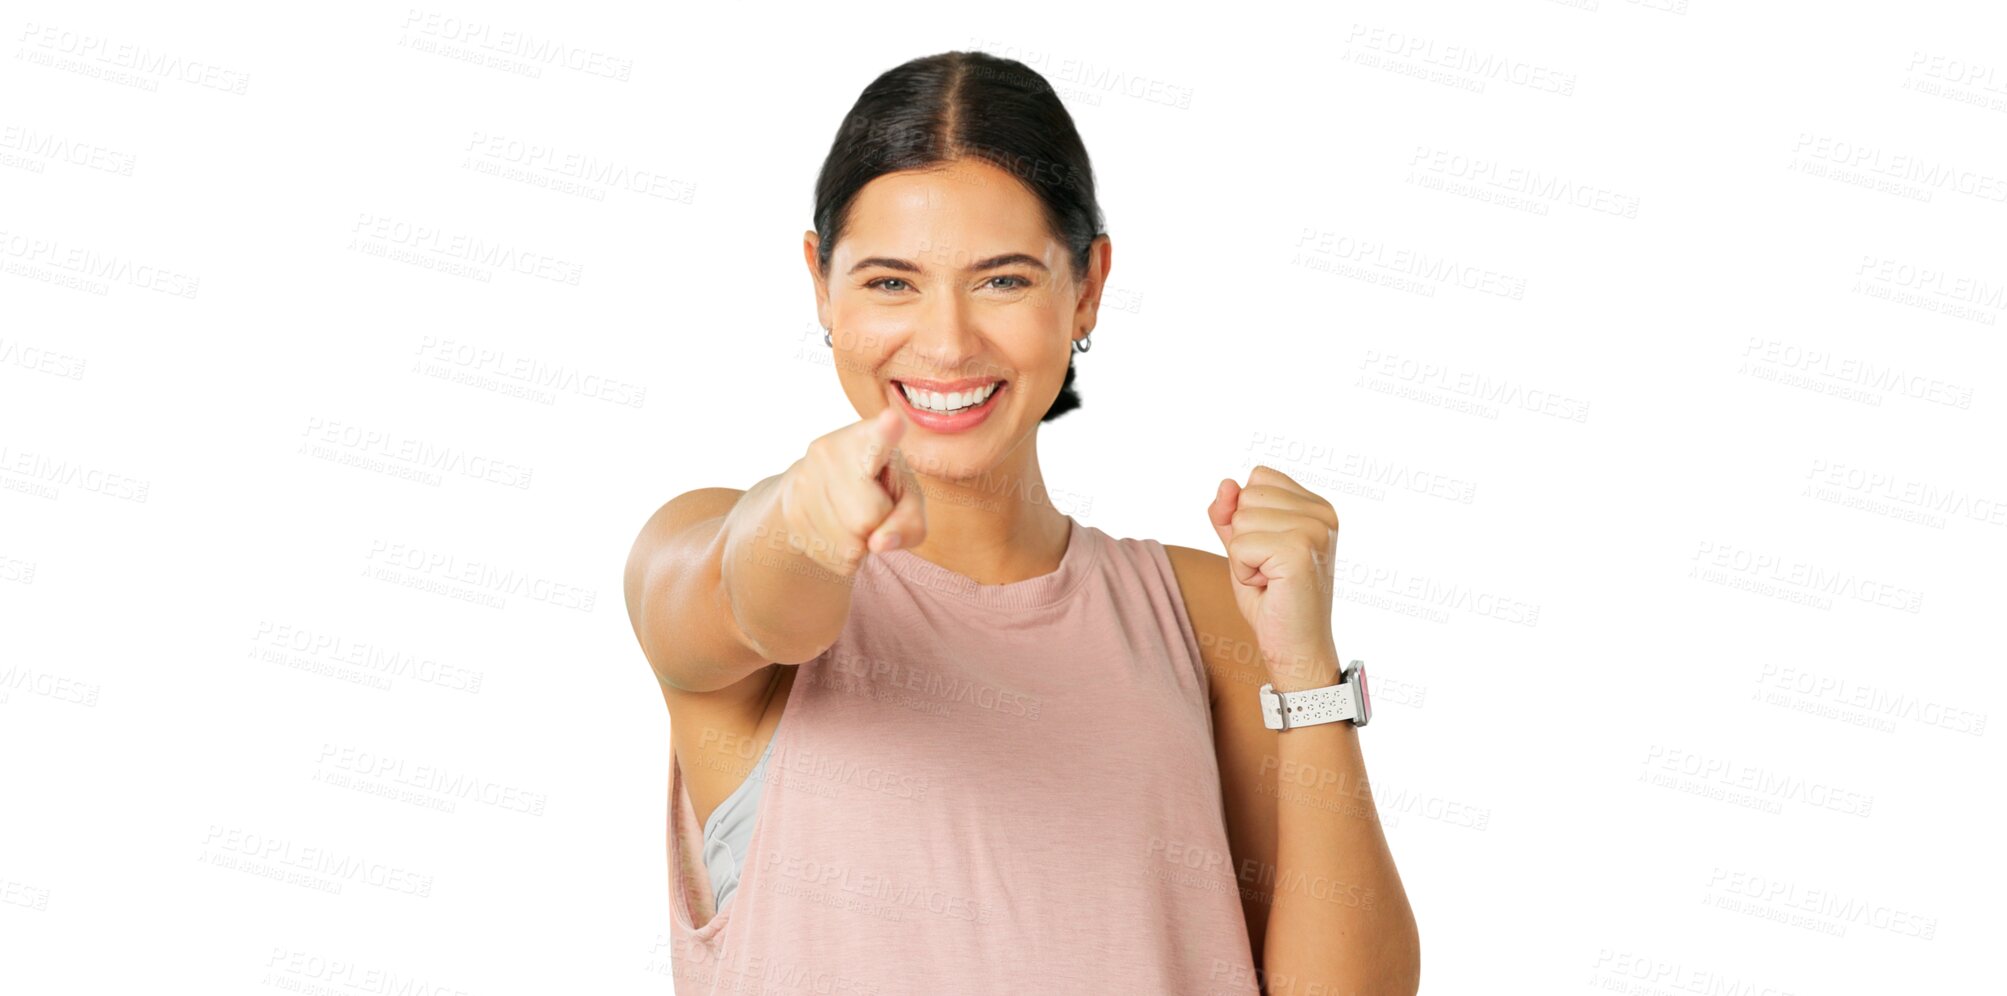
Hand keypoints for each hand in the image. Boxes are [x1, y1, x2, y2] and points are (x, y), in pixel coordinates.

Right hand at [776, 406, 927, 577]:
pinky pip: (833, 557)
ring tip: (853, 517)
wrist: (819, 492)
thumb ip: (910, 522)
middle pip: (868, 518)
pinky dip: (844, 555)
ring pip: (849, 544)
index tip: (892, 420)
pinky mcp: (790, 513)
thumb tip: (878, 543)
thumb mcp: (907, 500)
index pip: (877, 438)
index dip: (885, 432)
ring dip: (860, 544)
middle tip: (871, 505)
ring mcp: (803, 481)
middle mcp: (828, 452)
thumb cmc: (879, 491)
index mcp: (867, 438)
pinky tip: (836, 530)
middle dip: (878, 524)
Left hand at [1206, 465, 1340, 686]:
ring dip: (1243, 556)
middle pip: (1247, 495)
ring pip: (1241, 519)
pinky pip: (1240, 545)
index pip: (1259, 477)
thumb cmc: (1272, 600)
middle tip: (1270, 570)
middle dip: (1244, 537)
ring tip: (1271, 578)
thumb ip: (1231, 513)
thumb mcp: (1244, 546)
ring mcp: (1314, 530)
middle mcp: (1322, 513)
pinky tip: (1269, 587)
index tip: (1271, 552)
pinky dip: (1243, 571)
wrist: (1295, 648)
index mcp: (1317, 506)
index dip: (1250, 517)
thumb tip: (1226, 484)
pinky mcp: (1300, 551)